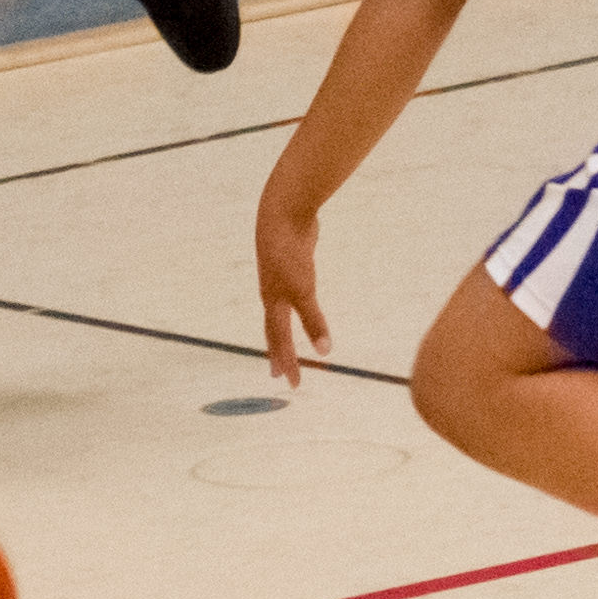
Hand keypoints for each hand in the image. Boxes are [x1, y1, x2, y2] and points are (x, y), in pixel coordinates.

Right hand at [255, 186, 331, 384]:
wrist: (282, 213)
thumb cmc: (289, 253)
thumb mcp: (303, 291)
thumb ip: (313, 321)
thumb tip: (325, 352)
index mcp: (272, 302)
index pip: (279, 340)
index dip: (287, 362)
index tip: (293, 384)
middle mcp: (272, 294)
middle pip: (274, 330)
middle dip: (279, 353)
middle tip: (280, 374)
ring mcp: (280, 278)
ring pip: (282, 311)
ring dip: (285, 330)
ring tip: (286, 340)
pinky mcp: (292, 264)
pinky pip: (293, 294)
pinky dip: (296, 307)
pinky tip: (300, 302)